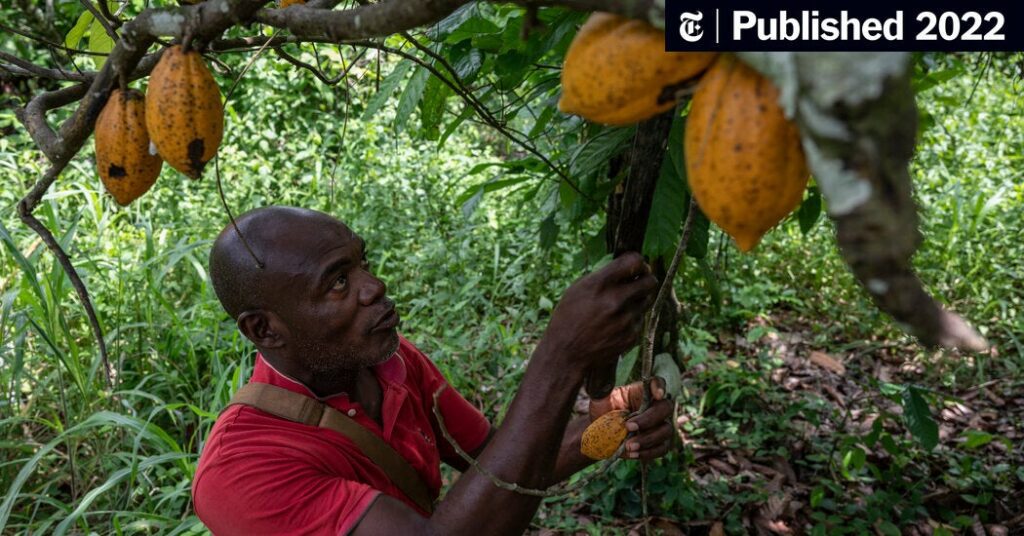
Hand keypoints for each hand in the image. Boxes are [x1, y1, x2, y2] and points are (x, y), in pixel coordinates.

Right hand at [540, 252, 657, 371]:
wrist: (566, 353)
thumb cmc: (568, 318)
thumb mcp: (577, 290)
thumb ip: (602, 277)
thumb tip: (626, 267)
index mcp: (599, 284)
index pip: (634, 261)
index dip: (637, 261)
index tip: (635, 265)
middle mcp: (615, 300)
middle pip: (650, 280)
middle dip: (645, 278)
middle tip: (639, 280)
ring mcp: (625, 319)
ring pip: (647, 300)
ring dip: (638, 298)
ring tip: (623, 303)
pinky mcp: (631, 335)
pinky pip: (639, 319)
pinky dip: (631, 318)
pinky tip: (615, 323)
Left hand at [589, 377, 673, 460]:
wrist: (600, 434)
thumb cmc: (602, 412)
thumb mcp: (600, 400)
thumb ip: (603, 392)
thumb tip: (603, 383)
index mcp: (641, 391)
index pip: (658, 382)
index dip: (661, 387)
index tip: (657, 394)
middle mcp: (655, 406)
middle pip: (665, 408)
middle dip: (649, 419)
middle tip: (629, 426)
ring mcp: (660, 425)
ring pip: (666, 430)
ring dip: (648, 439)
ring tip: (629, 446)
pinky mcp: (659, 443)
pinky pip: (662, 448)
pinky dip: (648, 452)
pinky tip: (632, 453)